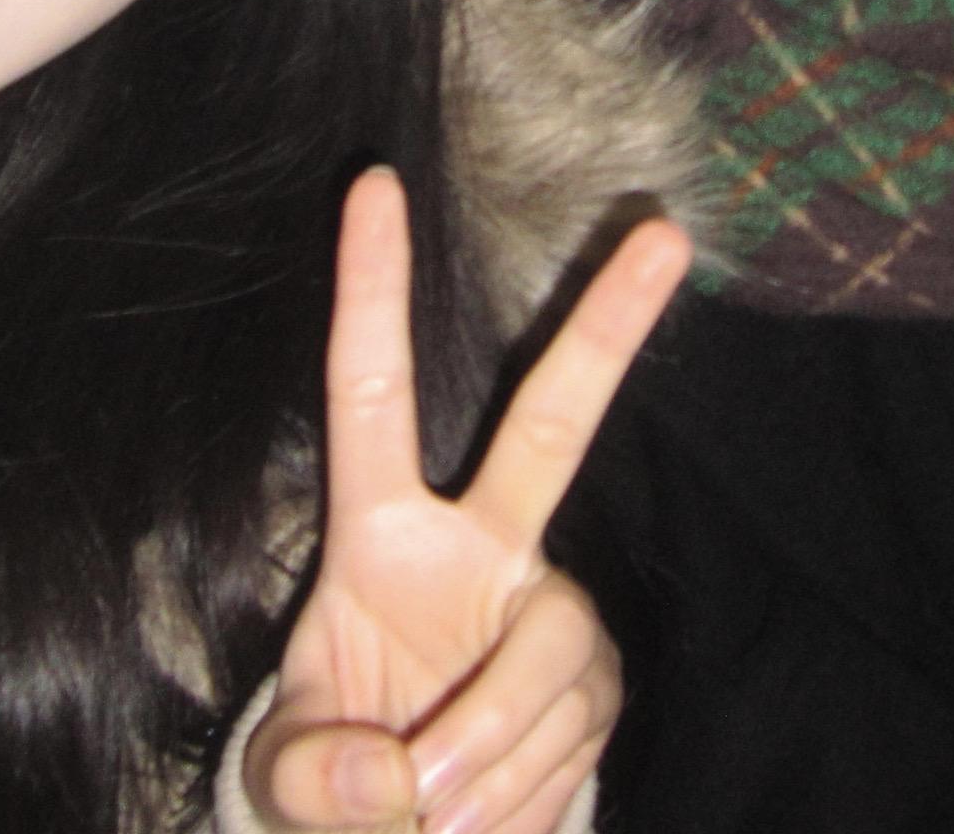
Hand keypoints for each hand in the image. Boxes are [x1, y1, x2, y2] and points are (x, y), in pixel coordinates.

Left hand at [243, 169, 690, 833]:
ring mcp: (550, 607)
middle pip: (552, 424)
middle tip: (664, 233)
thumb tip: (393, 775)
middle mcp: (481, 547)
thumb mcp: (288, 783)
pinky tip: (478, 820)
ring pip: (547, 656)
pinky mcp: (599, 681)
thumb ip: (315, 775)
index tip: (371, 182)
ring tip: (426, 822)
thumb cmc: (336, 781)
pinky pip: (565, 735)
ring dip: (482, 759)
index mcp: (383, 535)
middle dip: (607, 328)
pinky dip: (510, 797)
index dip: (369, 293)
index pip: (370, 395)